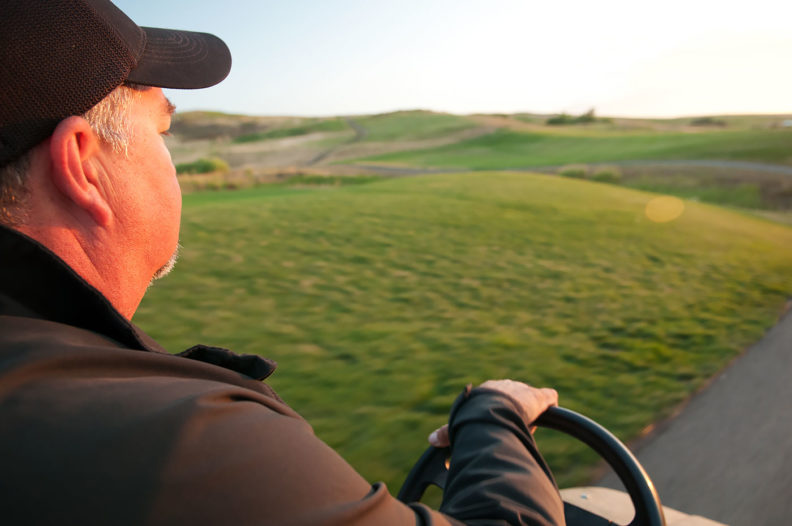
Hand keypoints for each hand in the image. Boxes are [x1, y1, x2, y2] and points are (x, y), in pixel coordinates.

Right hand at [428, 379, 557, 447]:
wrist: (495, 410)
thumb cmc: (474, 417)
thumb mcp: (458, 425)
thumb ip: (447, 433)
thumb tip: (431, 440)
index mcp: (487, 390)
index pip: (493, 401)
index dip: (495, 414)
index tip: (495, 427)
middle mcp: (505, 386)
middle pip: (512, 400)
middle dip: (512, 413)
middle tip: (512, 429)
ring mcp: (523, 390)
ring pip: (528, 400)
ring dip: (529, 413)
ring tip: (528, 428)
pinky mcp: (540, 396)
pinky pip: (549, 397)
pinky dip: (550, 404)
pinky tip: (550, 413)